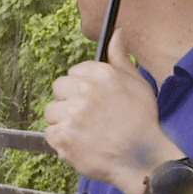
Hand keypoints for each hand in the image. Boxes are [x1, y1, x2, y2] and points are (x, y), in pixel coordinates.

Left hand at [43, 28, 180, 193]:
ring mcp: (71, 114)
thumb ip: (120, 58)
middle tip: (88, 117)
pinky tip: (80, 143)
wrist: (143, 160)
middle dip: (70, 101)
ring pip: (52, 111)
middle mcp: (84, 91)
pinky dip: (61, 140)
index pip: (73, 72)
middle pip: (59, 88)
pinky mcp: (62, 136)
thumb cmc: (142, 122)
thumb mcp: (138, 84)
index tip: (92, 100)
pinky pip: (49, 133)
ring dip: (64, 121)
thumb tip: (116, 33)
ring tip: (85, 132)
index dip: (82, 87)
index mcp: (102, 75)